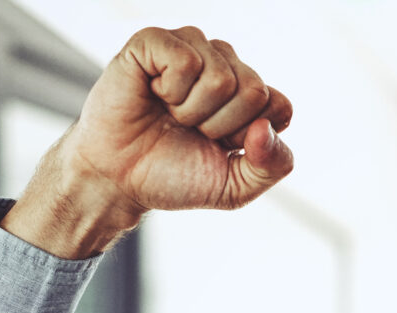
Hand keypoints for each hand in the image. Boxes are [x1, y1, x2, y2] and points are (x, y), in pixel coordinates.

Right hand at [3, 26, 294, 259]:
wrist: (117, 179)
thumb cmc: (172, 176)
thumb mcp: (234, 187)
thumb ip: (272, 167)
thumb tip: (265, 128)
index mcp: (247, 93)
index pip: (279, 106)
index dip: (247, 138)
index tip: (218, 147)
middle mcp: (224, 63)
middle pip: (255, 91)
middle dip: (220, 127)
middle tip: (188, 131)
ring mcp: (191, 47)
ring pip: (222, 77)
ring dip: (191, 112)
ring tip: (169, 115)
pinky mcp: (156, 41)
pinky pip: (186, 60)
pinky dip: (169, 91)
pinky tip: (153, 95)